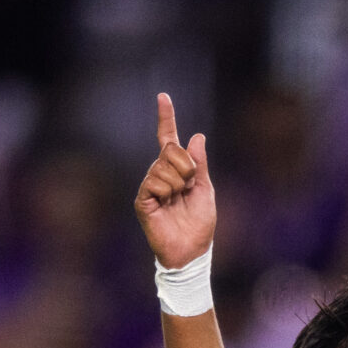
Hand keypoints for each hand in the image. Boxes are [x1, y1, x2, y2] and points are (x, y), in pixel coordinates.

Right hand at [134, 92, 213, 268]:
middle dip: (187, 167)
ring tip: (178, 200)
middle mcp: (160, 174)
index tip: (163, 96)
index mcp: (177, 171)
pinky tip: (167, 204)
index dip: (166, 118)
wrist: (191, 251)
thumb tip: (196, 136)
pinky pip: (154, 181)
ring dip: (178, 183)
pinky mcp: (143, 199)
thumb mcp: (205, 189)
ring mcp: (150, 186)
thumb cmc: (199, 224)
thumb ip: (200, 164)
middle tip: (188, 188)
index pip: (168, 139)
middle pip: (171, 150)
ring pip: (164, 166)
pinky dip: (166, 191)